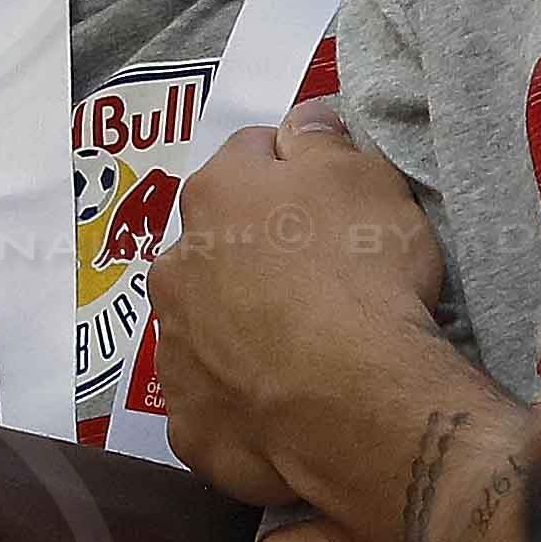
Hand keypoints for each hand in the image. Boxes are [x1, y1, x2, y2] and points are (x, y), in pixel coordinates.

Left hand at [150, 107, 448, 511]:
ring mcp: (174, 349)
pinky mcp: (188, 424)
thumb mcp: (366, 180)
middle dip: (251, 254)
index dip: (291, 172)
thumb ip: (322, 142)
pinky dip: (241, 403)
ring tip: (301, 354)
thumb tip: (302, 117)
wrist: (355, 402)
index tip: (327, 199)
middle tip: (317, 283)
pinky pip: (213, 403)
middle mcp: (175, 266)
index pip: (249, 156)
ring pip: (203, 323)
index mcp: (214, 195)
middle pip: (214, 245)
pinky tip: (284, 412)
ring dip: (238, 328)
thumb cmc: (363, 273)